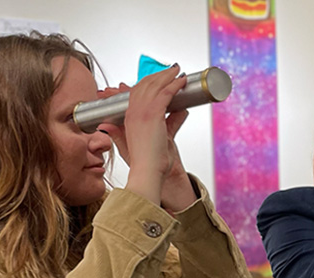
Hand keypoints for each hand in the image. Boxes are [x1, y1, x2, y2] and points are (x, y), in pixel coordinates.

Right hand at [98, 65, 187, 205]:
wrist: (147, 172)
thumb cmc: (152, 161)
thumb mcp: (162, 136)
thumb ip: (172, 122)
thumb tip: (184, 111)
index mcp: (130, 118)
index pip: (137, 92)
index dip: (149, 82)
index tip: (161, 76)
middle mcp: (133, 112)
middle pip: (145, 85)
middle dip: (159, 75)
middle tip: (171, 70)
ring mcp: (142, 113)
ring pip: (154, 86)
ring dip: (167, 76)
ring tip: (177, 70)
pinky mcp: (152, 115)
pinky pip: (164, 93)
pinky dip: (173, 84)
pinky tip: (181, 80)